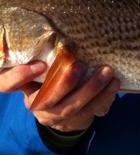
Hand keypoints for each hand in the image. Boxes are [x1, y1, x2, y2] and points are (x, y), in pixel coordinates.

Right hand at [0, 61, 119, 132]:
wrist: (61, 111)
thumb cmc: (54, 80)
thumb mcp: (45, 69)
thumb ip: (46, 56)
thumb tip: (61, 33)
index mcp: (26, 87)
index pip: (11, 84)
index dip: (20, 76)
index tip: (38, 65)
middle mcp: (35, 104)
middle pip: (48, 98)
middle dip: (66, 82)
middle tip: (81, 65)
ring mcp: (54, 117)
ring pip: (72, 106)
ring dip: (92, 89)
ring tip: (107, 72)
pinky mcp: (72, 122)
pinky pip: (89, 111)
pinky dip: (103, 97)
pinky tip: (114, 84)